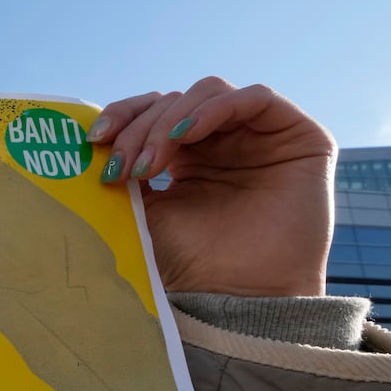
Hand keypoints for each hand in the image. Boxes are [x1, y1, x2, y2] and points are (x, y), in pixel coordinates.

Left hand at [92, 77, 334, 297]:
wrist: (238, 297)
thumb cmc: (191, 264)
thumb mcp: (143, 210)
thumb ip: (126, 169)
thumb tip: (90, 139)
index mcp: (188, 156)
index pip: (153, 112)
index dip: (123, 116)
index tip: (94, 138)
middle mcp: (225, 141)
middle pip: (175, 101)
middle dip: (140, 128)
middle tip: (121, 165)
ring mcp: (261, 136)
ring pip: (208, 93)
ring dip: (170, 121)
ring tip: (150, 164)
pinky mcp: (299, 136)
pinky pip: (256, 97)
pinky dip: (214, 109)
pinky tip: (186, 136)